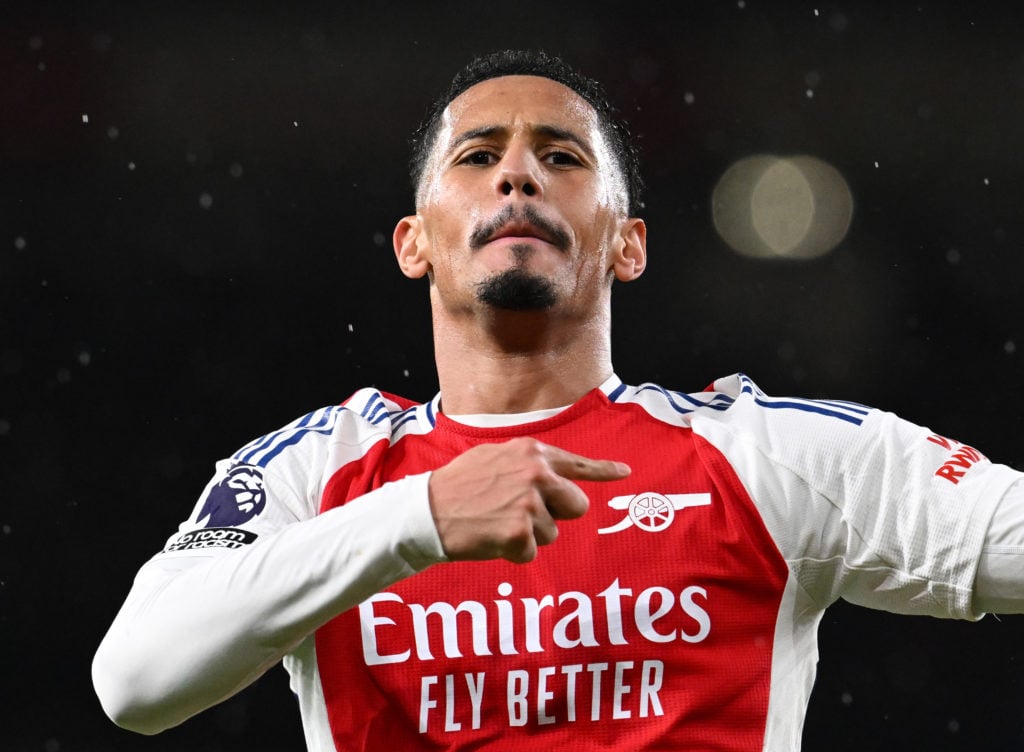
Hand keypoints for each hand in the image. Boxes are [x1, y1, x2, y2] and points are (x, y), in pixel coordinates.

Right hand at [427, 438, 630, 563]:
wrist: (426, 511)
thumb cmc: (457, 486)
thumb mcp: (494, 458)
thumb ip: (526, 464)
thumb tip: (553, 476)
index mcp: (531, 452)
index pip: (576, 463)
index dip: (603, 471)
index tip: (625, 473)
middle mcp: (536, 473)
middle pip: (576, 505)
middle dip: (557, 515)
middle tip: (522, 515)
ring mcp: (530, 503)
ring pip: (553, 533)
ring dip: (529, 535)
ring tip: (496, 523)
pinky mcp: (521, 533)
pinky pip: (532, 552)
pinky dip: (513, 552)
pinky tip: (490, 537)